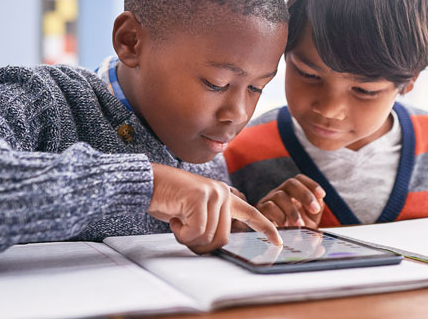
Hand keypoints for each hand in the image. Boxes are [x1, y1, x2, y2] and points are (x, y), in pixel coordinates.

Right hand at [148, 164, 281, 253]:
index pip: (251, 214)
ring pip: (209, 237)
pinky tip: (173, 218)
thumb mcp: (195, 213)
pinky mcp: (200, 197)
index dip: (266, 229)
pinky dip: (181, 234)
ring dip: (188, 238)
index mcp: (225, 197)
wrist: (148, 183)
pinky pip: (196, 232)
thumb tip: (217, 245)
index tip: (279, 242)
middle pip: (222, 239)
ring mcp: (214, 193)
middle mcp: (223, 193)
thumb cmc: (169, 200)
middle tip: (184, 232)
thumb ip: (211, 223)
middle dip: (201, 244)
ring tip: (177, 221)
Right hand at [256, 174, 325, 228]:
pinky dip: (280, 217)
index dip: (311, 184)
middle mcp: (280, 193)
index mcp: (292, 193)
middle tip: (315, 209)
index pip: (300, 180)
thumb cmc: (294, 230)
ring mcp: (268, 200)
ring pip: (280, 195)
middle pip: (291, 183)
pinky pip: (269, 207)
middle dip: (305, 195)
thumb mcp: (309, 221)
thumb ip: (315, 212)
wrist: (277, 244)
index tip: (322, 195)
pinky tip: (286, 227)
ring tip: (300, 225)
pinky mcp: (260, 211)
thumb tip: (320, 204)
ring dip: (293, 211)